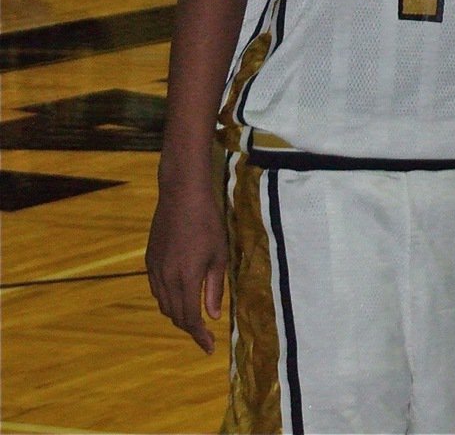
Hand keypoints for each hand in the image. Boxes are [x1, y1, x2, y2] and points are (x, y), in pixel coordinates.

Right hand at [146, 181, 227, 353]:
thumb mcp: (218, 255)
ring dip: (177, 314)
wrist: (182, 195)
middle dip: (189, 328)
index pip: (190, 318)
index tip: (209, 347)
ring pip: (163, 304)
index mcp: (186, 278)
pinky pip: (156, 289)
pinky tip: (179, 295)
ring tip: (194, 316)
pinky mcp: (150, 260)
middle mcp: (166, 278)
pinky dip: (168, 299)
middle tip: (205, 333)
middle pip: (175, 315)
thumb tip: (212, 315)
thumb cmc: (207, 222)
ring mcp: (155, 269)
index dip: (199, 336)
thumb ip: (214, 287)